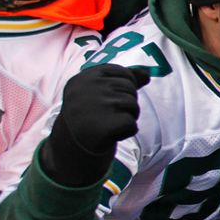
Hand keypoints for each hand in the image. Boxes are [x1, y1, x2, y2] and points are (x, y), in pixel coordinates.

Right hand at [39, 65, 149, 186]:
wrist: (72, 146)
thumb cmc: (90, 114)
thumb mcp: (100, 91)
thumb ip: (124, 79)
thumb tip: (147, 75)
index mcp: (85, 77)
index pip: (123, 73)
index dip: (125, 87)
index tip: (109, 99)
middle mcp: (89, 88)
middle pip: (130, 88)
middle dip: (126, 103)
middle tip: (106, 114)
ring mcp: (97, 105)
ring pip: (133, 105)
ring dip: (127, 117)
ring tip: (108, 123)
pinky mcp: (104, 125)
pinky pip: (132, 124)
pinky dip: (126, 132)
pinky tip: (111, 134)